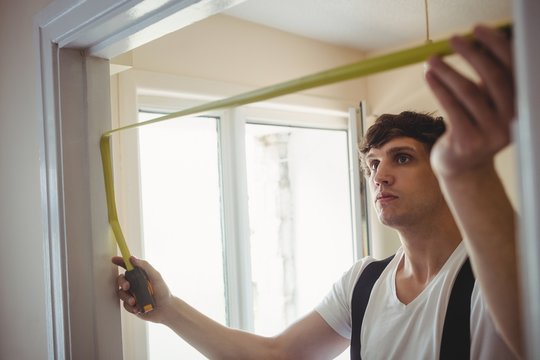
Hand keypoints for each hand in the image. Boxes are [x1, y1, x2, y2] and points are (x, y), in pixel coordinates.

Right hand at [112, 256, 172, 322]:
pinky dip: (130, 307)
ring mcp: (132, 294)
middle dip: (122, 282)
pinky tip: (138, 309)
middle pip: (121, 279)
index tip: (114, 260)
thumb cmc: (163, 292)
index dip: (120, 262)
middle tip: (127, 287)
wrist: (165, 310)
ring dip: (126, 297)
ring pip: (121, 293)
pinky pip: (125, 305)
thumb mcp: (156, 277)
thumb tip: (132, 258)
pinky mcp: (131, 305)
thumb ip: (145, 266)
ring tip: (135, 302)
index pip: (128, 266)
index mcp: (140, 275)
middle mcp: (135, 284)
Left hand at [425, 25, 514, 177]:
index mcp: (521, 104)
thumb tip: (475, 41)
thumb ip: (486, 76)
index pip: (513, 68)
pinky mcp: (469, 141)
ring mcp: (492, 132)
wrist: (463, 166)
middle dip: (471, 54)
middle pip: (493, 77)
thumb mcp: (485, 100)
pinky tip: (429, 76)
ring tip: (431, 59)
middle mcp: (512, 118)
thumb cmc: (473, 125)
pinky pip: (451, 108)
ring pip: (468, 92)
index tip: (477, 29)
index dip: (496, 45)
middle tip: (454, 39)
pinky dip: (439, 88)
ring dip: (448, 71)